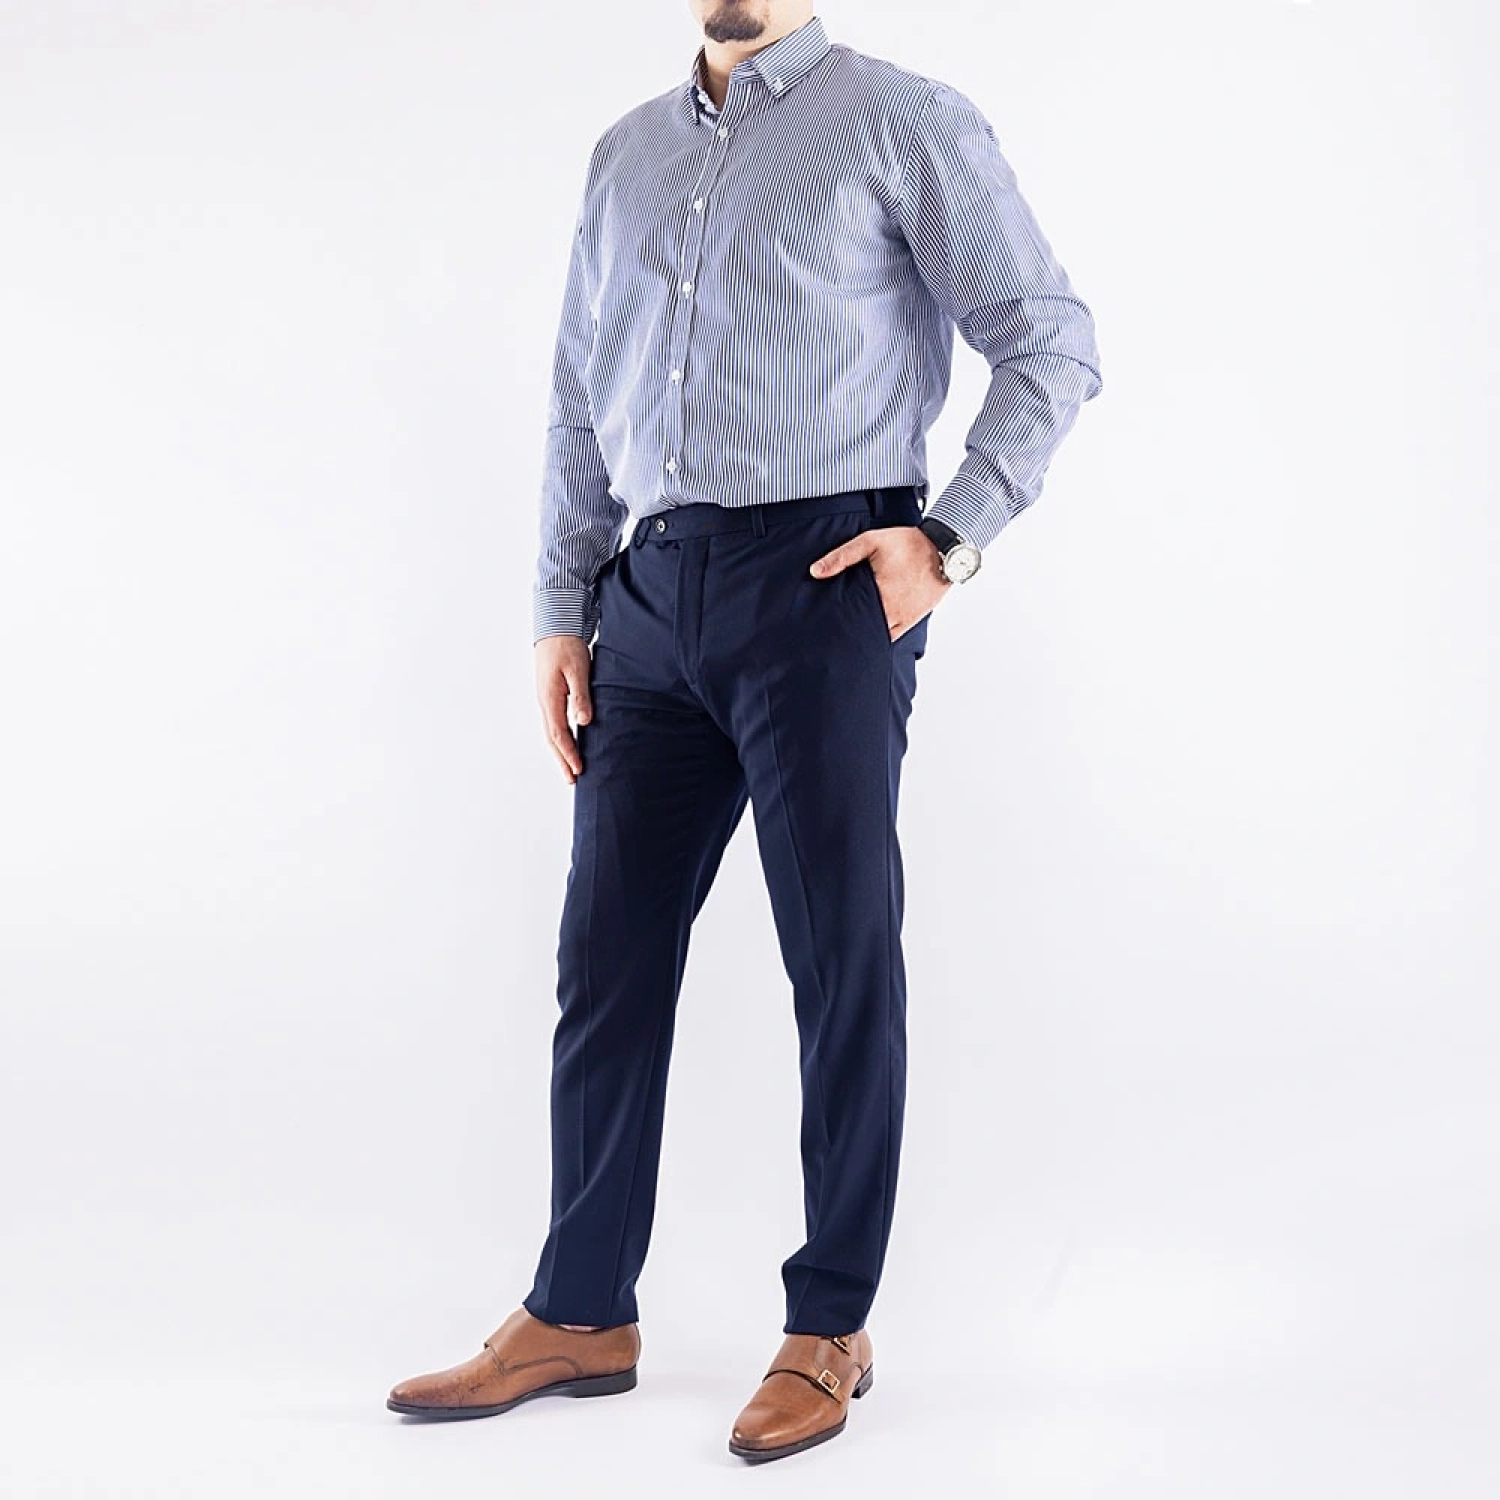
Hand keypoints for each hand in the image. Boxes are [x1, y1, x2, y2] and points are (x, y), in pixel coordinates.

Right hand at [535, 633, 593, 783]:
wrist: (555, 627)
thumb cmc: (567, 646)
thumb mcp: (578, 670)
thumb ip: (581, 696)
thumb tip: (584, 721)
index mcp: (550, 698)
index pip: (560, 734)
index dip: (569, 754)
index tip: (579, 769)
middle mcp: (545, 702)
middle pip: (552, 739)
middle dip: (562, 760)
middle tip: (572, 779)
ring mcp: (546, 699)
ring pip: (552, 732)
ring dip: (560, 752)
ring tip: (570, 768)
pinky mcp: (550, 695)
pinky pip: (554, 723)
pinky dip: (561, 738)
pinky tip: (569, 743)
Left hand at [808, 525, 951, 639]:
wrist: (944, 550)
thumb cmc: (909, 544)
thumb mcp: (871, 541)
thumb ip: (842, 556)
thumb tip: (816, 571)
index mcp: (880, 595)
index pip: (852, 619)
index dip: (837, 624)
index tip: (824, 626)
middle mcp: (893, 612)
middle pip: (865, 633)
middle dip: (849, 632)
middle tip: (831, 633)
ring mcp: (904, 619)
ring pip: (880, 637)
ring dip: (865, 635)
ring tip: (848, 634)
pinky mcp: (912, 619)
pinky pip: (894, 634)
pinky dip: (881, 634)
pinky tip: (870, 631)